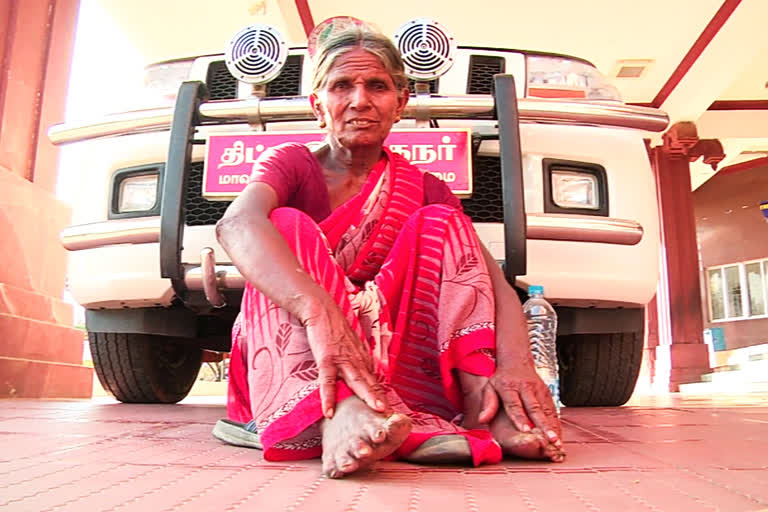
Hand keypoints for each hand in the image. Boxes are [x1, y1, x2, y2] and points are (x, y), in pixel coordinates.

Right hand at [302, 298, 388, 418]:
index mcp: (361, 359)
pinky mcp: (326, 359)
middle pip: (371, 382)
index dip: (382, 395)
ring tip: (376, 410)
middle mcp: (356, 360)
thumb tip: (362, 375)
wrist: (322, 310)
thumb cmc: (333, 328)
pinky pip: (328, 382)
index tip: (390, 410)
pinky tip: (328, 411)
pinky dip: (328, 397)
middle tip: (392, 414)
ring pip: (357, 381)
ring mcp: (342, 360)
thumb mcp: (350, 346)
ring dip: (367, 396)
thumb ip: (356, 361)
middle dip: (382, 398)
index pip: (374, 381)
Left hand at [477, 363, 561, 446]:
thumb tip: (482, 420)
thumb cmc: (501, 379)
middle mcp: (526, 388)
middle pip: (535, 408)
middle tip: (549, 439)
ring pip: (546, 410)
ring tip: (556, 442)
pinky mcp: (547, 393)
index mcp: (509, 387)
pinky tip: (558, 436)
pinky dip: (556, 424)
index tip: (525, 431)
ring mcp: (538, 390)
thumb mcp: (489, 387)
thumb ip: (488, 404)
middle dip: (543, 425)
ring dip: (552, 427)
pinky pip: (553, 409)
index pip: (515, 405)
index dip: (520, 418)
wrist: (517, 362)